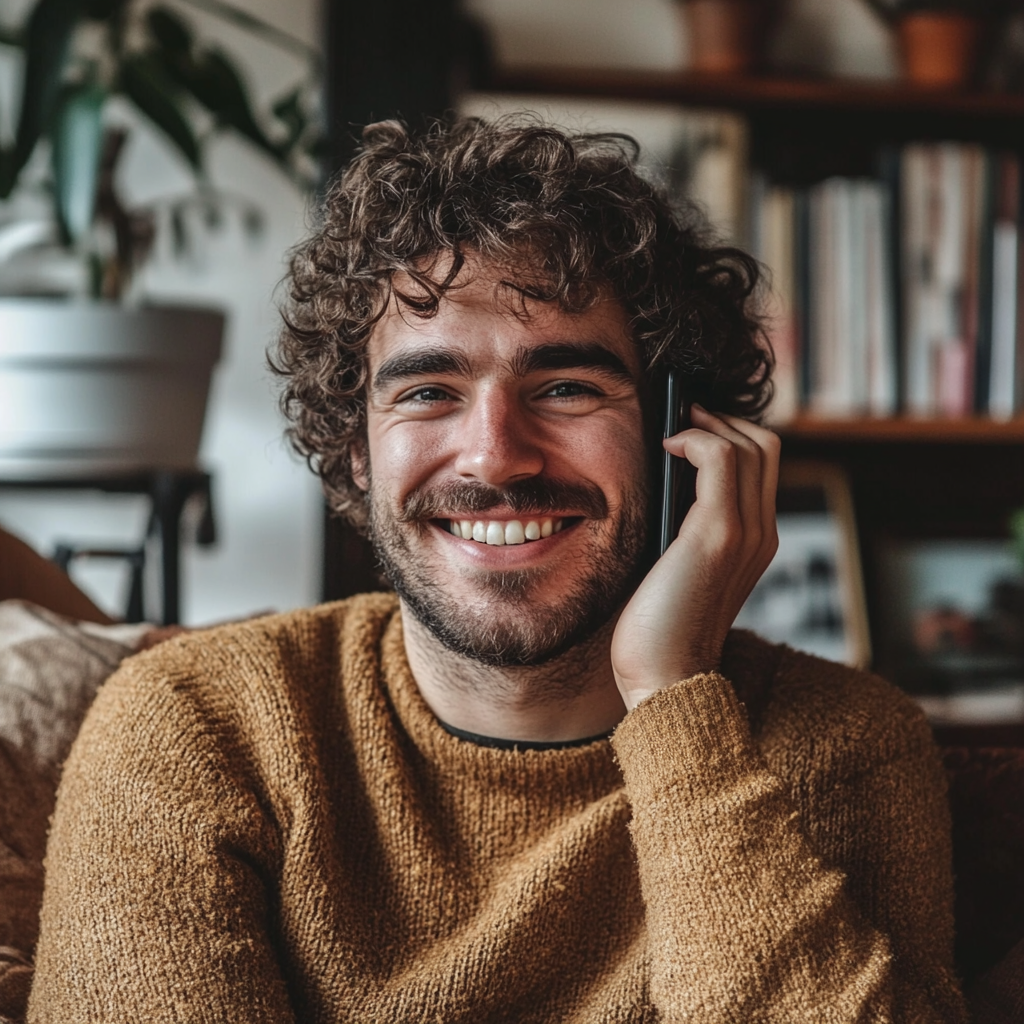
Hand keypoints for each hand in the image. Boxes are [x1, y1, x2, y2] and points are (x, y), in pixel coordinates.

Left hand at [610, 405, 779, 709]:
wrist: (663, 679)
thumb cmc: (657, 628)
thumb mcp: (672, 566)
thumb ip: (679, 529)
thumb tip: (660, 482)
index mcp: (754, 542)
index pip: (762, 465)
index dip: (729, 436)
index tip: (689, 430)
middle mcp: (761, 533)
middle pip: (764, 445)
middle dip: (721, 421)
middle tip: (681, 419)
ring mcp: (746, 533)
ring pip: (750, 443)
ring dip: (707, 425)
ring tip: (672, 431)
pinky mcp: (719, 534)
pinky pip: (721, 457)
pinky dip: (695, 438)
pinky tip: (666, 448)